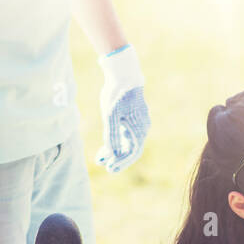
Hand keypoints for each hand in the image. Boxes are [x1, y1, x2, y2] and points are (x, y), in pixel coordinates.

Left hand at [96, 45, 149, 173]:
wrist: (124, 74)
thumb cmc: (117, 94)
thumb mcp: (111, 116)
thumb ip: (112, 136)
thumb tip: (112, 154)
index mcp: (139, 129)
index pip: (132, 152)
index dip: (121, 162)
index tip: (110, 169)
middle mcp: (142, 128)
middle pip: (130, 149)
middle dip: (117, 159)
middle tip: (105, 167)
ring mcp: (138, 122)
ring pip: (127, 142)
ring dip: (115, 150)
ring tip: (101, 157)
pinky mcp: (133, 117)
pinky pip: (126, 133)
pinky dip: (117, 140)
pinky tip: (107, 144)